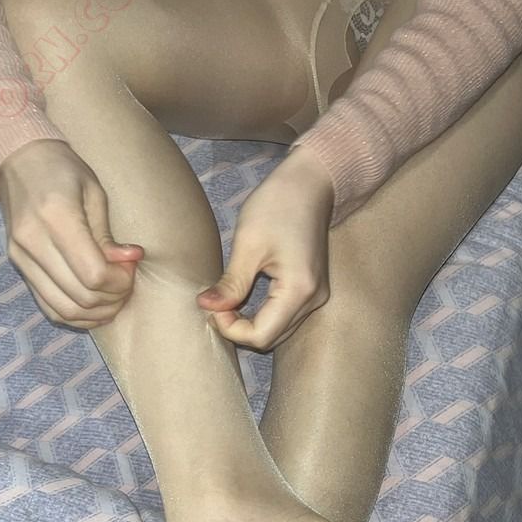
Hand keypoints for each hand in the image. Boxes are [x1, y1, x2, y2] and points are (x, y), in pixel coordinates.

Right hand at [0, 139, 143, 328]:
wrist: (18, 160)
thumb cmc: (62, 169)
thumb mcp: (94, 192)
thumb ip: (108, 235)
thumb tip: (130, 262)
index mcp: (56, 217)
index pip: (93, 274)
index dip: (119, 281)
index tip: (130, 267)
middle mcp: (33, 242)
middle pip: (80, 296)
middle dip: (112, 298)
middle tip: (127, 282)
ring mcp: (21, 257)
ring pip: (64, 309)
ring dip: (95, 312)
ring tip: (113, 297)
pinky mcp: (18, 266)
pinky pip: (48, 306)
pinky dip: (75, 314)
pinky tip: (93, 305)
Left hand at [196, 145, 334, 350]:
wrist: (310, 182)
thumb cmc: (278, 205)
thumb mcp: (248, 244)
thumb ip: (230, 283)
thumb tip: (205, 307)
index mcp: (299, 290)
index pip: (261, 336)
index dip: (231, 329)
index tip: (211, 305)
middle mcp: (313, 300)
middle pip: (271, 338)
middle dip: (238, 329)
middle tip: (214, 303)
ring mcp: (316, 296)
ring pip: (278, 331)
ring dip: (249, 324)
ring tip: (226, 300)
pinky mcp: (312, 289)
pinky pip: (285, 316)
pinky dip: (262, 315)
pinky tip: (243, 297)